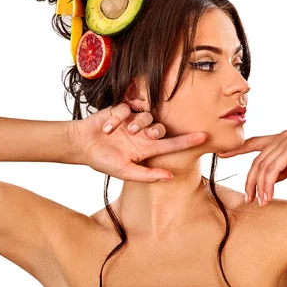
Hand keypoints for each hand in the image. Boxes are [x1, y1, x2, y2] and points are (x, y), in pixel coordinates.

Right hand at [72, 102, 206, 182]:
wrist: (81, 145)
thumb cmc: (103, 160)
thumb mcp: (124, 171)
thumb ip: (146, 175)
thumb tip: (170, 177)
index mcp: (146, 149)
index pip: (171, 145)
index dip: (188, 141)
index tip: (204, 137)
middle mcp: (142, 134)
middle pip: (161, 128)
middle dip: (155, 130)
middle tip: (144, 134)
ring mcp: (132, 120)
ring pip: (146, 116)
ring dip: (134, 123)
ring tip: (118, 132)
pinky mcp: (121, 110)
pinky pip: (127, 109)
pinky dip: (117, 119)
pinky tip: (107, 128)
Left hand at [218, 127, 286, 205]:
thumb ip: (285, 168)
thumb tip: (272, 180)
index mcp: (281, 138)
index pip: (253, 142)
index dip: (237, 148)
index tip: (222, 154)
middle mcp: (280, 137)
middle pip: (256, 161)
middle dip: (249, 181)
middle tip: (248, 199)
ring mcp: (284, 141)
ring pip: (262, 166)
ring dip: (259, 186)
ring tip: (258, 202)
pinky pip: (273, 169)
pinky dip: (268, 184)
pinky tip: (268, 197)